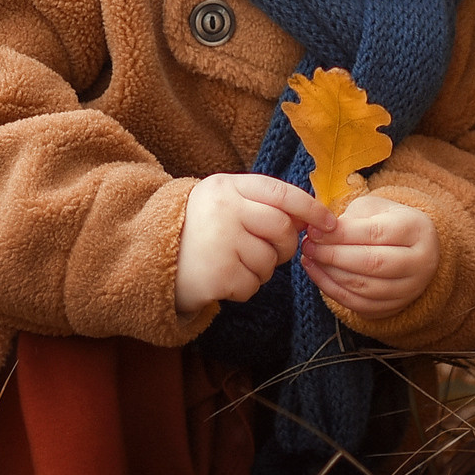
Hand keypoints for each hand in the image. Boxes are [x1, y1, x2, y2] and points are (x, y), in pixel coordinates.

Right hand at [175, 173, 332, 314]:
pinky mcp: (218, 274)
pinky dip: (244, 287)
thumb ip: (262, 204)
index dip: (310, 209)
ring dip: (260, 270)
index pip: (281, 193)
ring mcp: (220, 242)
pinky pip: (253, 285)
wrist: (146, 257)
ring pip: (269, 262)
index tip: (328, 223)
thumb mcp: (223, 202)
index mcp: (226, 186)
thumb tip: (310, 220)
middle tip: (268, 252)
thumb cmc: (196, 229)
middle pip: (282, 229)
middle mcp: (224, 210)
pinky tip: (223, 279)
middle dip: (284, 247)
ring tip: (234, 263)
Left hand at [302, 192, 437, 320]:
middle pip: (372, 263)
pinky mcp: (396, 307)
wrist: (410, 247)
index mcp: (417, 229)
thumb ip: (349, 219)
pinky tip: (318, 274)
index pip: (375, 234)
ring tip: (310, 258)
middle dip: (333, 256)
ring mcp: (410, 288)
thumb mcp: (372, 208)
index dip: (341, 234)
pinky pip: (359, 305)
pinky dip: (333, 291)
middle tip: (309, 246)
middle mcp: (420, 261)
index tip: (314, 231)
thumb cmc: (387, 222)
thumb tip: (318, 233)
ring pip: (364, 288)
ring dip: (330, 274)